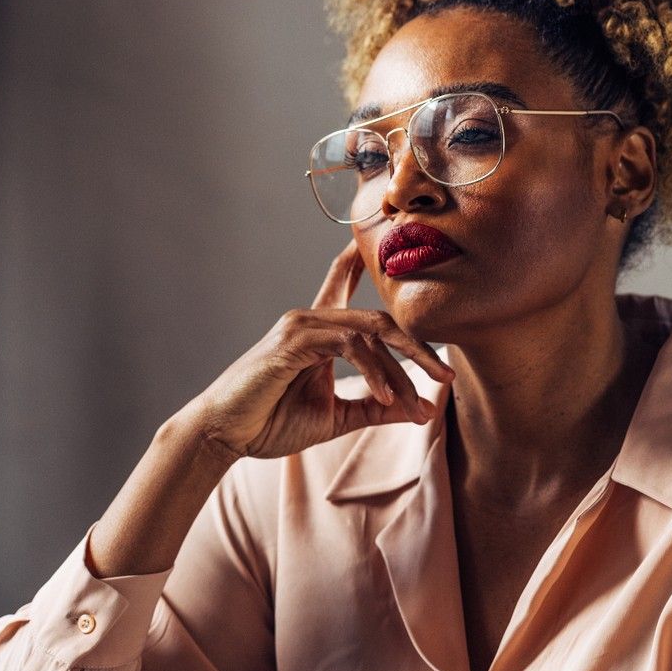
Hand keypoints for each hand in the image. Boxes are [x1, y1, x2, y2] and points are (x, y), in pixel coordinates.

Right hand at [177, 240, 454, 461]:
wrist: (224, 434)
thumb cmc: (270, 422)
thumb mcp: (336, 417)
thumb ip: (375, 407)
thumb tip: (421, 409)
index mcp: (318, 330)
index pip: (344, 282)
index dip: (365, 259)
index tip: (392, 235)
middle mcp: (310, 318)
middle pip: (380, 319)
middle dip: (418, 348)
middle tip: (446, 377)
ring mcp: (301, 325)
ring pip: (370, 334)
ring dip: (400, 370)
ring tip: (415, 402)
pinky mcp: (293, 341)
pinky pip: (349, 346)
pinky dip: (373, 372)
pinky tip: (385, 398)